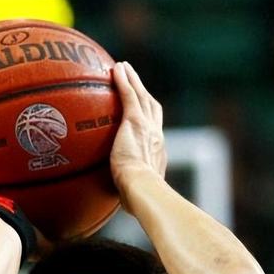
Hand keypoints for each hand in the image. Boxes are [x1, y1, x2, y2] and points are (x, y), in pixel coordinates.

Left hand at [110, 62, 166, 199]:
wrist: (142, 189)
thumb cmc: (138, 199)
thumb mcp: (133, 195)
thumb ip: (127, 194)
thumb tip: (120, 205)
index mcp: (157, 154)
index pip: (154, 132)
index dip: (150, 121)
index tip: (144, 115)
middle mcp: (156, 136)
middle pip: (152, 107)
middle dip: (144, 93)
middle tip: (135, 82)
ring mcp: (147, 127)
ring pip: (141, 96)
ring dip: (133, 79)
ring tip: (123, 67)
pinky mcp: (135, 121)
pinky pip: (128, 95)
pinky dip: (124, 80)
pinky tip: (115, 68)